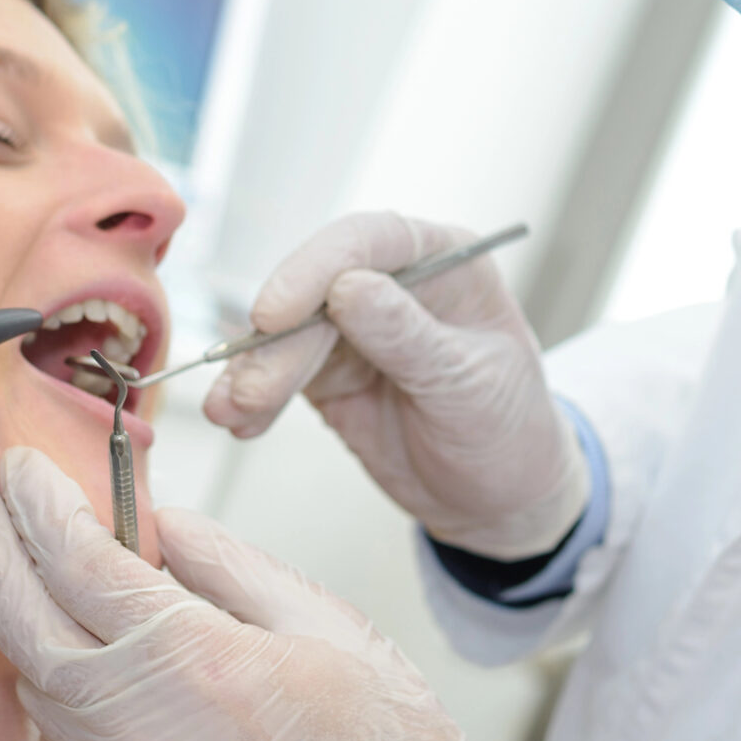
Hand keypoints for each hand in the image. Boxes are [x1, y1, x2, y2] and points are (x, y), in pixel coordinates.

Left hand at [0, 450, 556, 740]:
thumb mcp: (324, 623)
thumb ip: (230, 566)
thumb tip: (163, 525)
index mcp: (200, 662)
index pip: (84, 563)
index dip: (39, 504)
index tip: (18, 463)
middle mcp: (146, 727)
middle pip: (23, 621)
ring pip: (31, 681)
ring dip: (3, 609)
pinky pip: (60, 735)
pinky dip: (42, 674)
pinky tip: (45, 636)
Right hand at [205, 212, 587, 559]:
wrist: (500, 498)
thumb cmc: (508, 429)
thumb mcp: (469, 385)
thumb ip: (408, 337)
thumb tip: (348, 288)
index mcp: (446, 261)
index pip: (374, 241)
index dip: (317, 268)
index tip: (276, 312)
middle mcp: (394, 282)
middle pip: (318, 289)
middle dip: (279, 342)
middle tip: (252, 391)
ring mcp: (355, 327)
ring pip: (289, 334)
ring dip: (256, 372)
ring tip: (232, 413)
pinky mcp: (327, 371)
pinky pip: (279, 374)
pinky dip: (254, 397)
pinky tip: (239, 420)